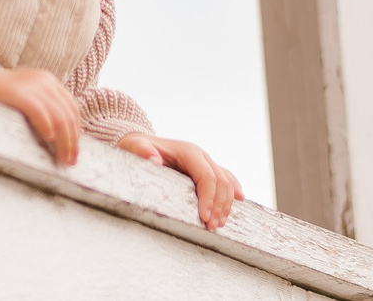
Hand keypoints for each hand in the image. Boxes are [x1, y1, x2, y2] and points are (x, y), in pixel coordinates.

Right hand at [0, 68, 82, 164]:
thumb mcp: (27, 99)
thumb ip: (43, 111)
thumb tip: (62, 141)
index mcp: (48, 82)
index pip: (72, 109)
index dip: (76, 133)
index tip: (74, 153)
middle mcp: (44, 80)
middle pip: (68, 114)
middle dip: (71, 141)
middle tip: (69, 162)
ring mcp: (31, 85)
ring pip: (58, 116)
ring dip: (63, 141)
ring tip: (61, 159)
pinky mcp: (17, 92)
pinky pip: (38, 111)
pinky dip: (46, 125)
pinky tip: (48, 139)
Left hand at [117, 132, 242, 229]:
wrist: (141, 144)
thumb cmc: (137, 147)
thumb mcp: (134, 147)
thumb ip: (141, 150)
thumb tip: (154, 159)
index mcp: (188, 152)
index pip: (207, 176)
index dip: (209, 198)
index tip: (204, 218)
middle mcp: (201, 156)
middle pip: (221, 181)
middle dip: (219, 205)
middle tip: (211, 227)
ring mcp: (206, 163)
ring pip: (227, 182)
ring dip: (226, 203)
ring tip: (218, 224)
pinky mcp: (206, 170)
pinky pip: (226, 179)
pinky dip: (233, 191)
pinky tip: (238, 201)